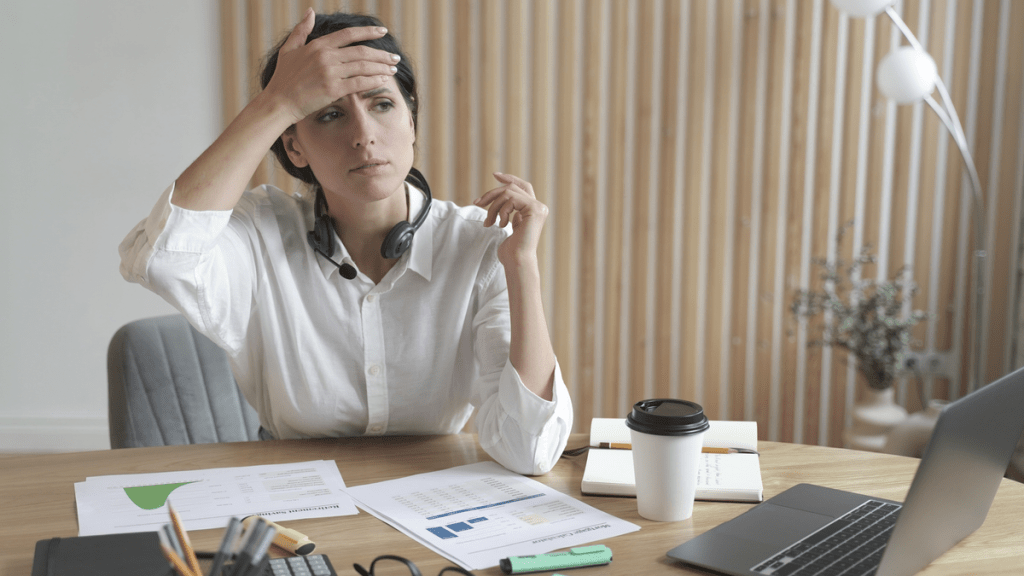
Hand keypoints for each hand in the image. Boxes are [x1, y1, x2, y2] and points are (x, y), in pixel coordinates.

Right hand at [262, 8, 399, 123]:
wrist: (279, 101)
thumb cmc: (284, 78)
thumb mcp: (290, 49)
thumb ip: (301, 30)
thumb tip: (309, 11)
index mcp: (318, 45)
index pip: (349, 34)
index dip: (368, 32)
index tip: (383, 32)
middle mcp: (326, 56)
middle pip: (362, 51)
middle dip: (382, 54)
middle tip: (395, 57)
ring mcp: (330, 73)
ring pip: (363, 67)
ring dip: (381, 68)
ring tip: (393, 69)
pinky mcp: (333, 89)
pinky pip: (359, 83)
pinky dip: (374, 81)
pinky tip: (383, 80)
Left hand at [475, 172, 548, 266]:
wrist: (517, 261)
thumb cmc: (510, 250)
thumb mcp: (506, 225)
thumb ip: (506, 211)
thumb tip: (495, 198)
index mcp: (533, 210)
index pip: (522, 187)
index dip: (509, 178)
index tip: (495, 175)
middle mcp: (539, 207)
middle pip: (511, 187)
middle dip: (492, 194)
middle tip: (477, 203)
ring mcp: (539, 207)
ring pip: (508, 192)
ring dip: (493, 207)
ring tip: (489, 222)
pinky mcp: (535, 209)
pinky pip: (511, 199)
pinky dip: (501, 210)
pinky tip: (501, 225)